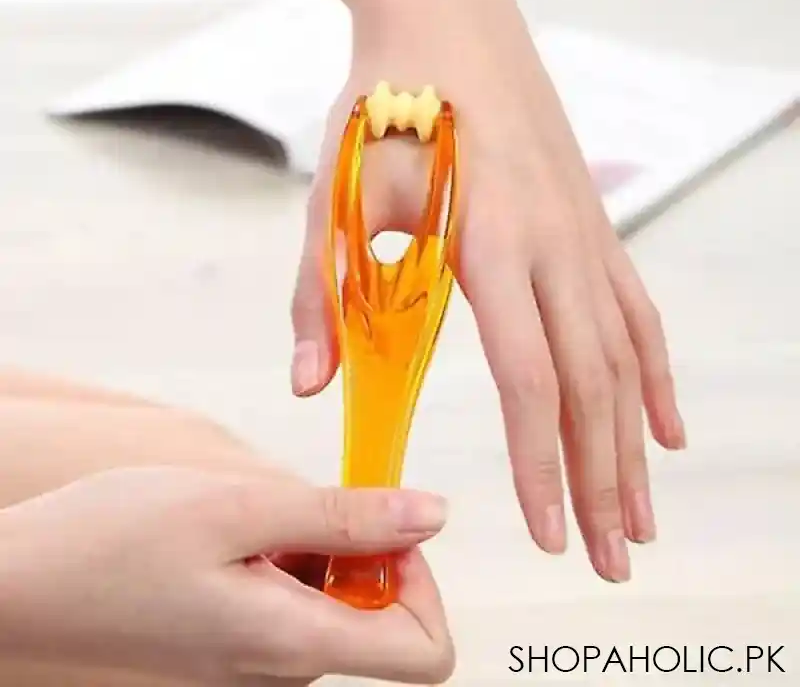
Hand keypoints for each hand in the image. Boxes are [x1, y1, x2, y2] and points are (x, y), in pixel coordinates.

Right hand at [0, 466, 453, 684]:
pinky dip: (286, 556)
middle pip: (381, 619)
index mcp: (295, 644)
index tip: (379, 525)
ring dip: (319, 546)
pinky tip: (240, 530)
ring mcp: (256, 660)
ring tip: (258, 515)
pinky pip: (292, 600)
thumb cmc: (114, 542)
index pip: (424, 650)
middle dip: (363, 548)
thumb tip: (432, 515)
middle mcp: (283, 668)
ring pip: (334, 601)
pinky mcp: (233, 641)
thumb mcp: (240, 508)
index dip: (423, 580)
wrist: (19, 587)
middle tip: (304, 504)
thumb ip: (343, 516)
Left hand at [290, 0, 685, 582]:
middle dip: (601, 481)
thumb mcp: (336, 196)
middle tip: (610, 562)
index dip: (542, 462)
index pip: (530, 376)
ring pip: (624, 359)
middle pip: (592, 384)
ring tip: (642, 520)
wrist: (447, 22)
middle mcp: (556, 243)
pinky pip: (637, 313)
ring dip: (634, 445)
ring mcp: (585, 232)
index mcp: (492, 241)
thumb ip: (324, 296)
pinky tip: (667, 428)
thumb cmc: (387, 105)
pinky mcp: (592, 223)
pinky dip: (654, 376)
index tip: (550, 531)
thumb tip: (313, 387)